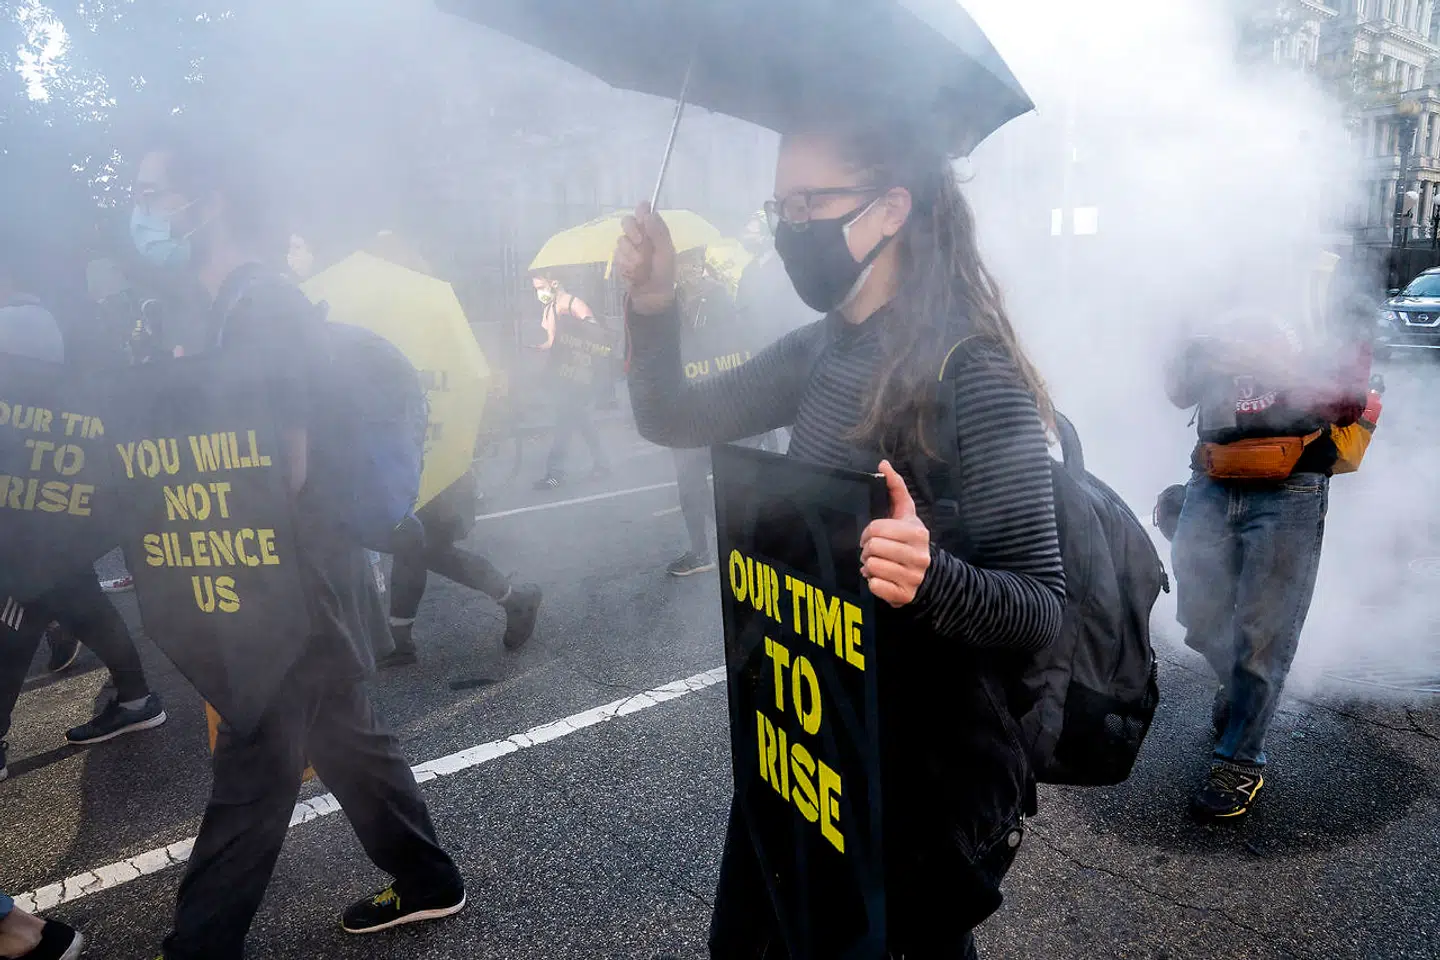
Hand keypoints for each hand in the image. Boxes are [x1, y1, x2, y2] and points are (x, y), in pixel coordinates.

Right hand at [615, 202, 676, 314]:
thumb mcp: (666, 251)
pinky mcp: (619, 257)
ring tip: (642, 267)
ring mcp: (628, 245)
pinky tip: (635, 273)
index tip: (643, 220)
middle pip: (627, 221)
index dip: (641, 211)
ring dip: (632, 255)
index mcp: (653, 228)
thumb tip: (648, 213)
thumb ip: (658, 232)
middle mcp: (639, 233)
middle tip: (640, 243)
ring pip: (621, 240)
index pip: (644, 209)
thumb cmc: (663, 272)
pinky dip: (626, 265)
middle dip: (633, 233)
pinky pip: (617, 255)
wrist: (652, 294)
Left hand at [860, 460, 930, 607]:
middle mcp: (918, 556)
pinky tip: (880, 578)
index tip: (871, 536)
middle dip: (867, 549)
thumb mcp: (907, 514)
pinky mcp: (904, 595)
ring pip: (872, 567)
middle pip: (872, 548)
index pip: (876, 529)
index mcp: (917, 533)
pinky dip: (872, 582)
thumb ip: (896, 487)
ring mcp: (912, 577)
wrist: (929, 575)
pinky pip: (874, 586)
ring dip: (868, 565)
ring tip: (876, 563)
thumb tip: (883, 464)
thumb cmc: (911, 540)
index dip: (868, 532)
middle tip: (872, 551)